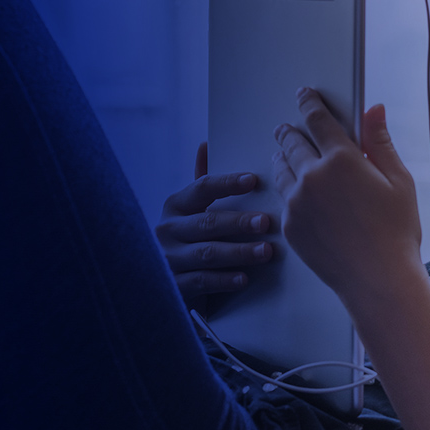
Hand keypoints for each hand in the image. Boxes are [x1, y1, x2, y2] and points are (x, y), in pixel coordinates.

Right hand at [156, 142, 273, 311]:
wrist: (163, 284)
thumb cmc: (189, 239)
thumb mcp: (192, 211)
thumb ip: (203, 183)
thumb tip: (205, 144)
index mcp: (176, 205)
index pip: (202, 188)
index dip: (227, 183)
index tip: (253, 180)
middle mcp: (168, 229)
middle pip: (207, 222)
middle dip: (239, 222)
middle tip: (266, 222)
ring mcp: (168, 258)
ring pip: (207, 253)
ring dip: (239, 252)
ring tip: (266, 252)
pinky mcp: (173, 286)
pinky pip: (201, 281)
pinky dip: (224, 280)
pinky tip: (244, 278)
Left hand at [272, 87, 422, 304]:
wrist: (378, 279)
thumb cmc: (396, 232)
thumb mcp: (399, 181)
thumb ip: (380, 142)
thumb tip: (374, 109)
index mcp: (342, 160)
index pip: (318, 120)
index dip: (309, 103)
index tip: (305, 95)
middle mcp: (313, 177)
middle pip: (292, 141)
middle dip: (290, 130)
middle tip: (288, 127)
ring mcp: (296, 202)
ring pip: (281, 168)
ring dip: (283, 156)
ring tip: (285, 154)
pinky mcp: (290, 225)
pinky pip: (283, 197)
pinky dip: (287, 187)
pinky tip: (294, 190)